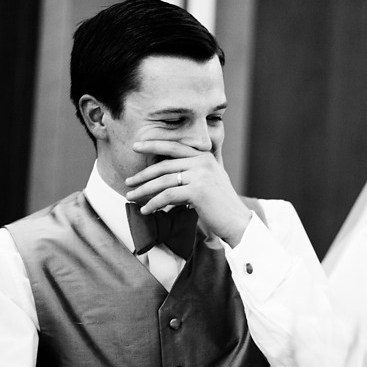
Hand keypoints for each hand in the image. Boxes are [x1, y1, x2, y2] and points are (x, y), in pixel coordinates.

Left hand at [125, 140, 251, 246]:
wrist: (237, 221)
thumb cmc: (220, 205)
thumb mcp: (207, 182)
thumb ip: (190, 173)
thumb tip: (164, 175)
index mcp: (205, 156)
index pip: (174, 146)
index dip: (153, 144)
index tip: (136, 146)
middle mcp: (203, 162)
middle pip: (164, 165)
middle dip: (143, 174)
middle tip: (128, 182)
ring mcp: (201, 175)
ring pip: (163, 181)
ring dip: (144, 190)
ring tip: (131, 197)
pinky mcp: (197, 191)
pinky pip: (168, 196)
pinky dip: (154, 204)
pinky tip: (146, 211)